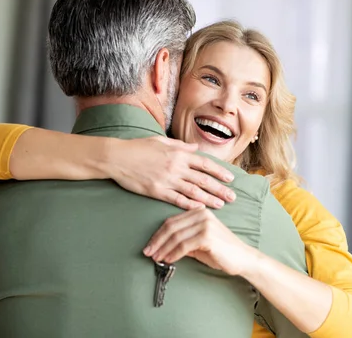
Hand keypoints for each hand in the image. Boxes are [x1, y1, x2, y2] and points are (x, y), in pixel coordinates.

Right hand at [109, 136, 235, 208]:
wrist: (117, 157)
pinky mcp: (157, 191)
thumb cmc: (138, 147)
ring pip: (194, 191)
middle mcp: (176, 167)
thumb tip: (195, 147)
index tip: (230, 178)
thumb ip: (180, 145)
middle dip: (220, 188)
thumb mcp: (161, 141)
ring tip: (222, 205)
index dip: (219, 171)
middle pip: (203, 179)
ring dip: (210, 199)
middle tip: (233, 197)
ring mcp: (167, 180)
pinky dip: (190, 205)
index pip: (205, 163)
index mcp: (178, 154)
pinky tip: (200, 210)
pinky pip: (177, 200)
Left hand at [143, 208, 257, 275]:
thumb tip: (162, 248)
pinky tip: (168, 260)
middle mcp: (201, 214)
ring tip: (156, 258)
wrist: (242, 258)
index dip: (158, 234)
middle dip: (157, 241)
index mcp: (199, 212)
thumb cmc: (221, 252)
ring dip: (163, 249)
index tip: (150, 245)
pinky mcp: (207, 236)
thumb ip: (183, 241)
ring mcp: (205, 224)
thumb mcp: (199, 243)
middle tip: (148, 252)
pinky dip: (173, 254)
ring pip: (175, 236)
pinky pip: (183, 245)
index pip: (172, 221)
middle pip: (171, 227)